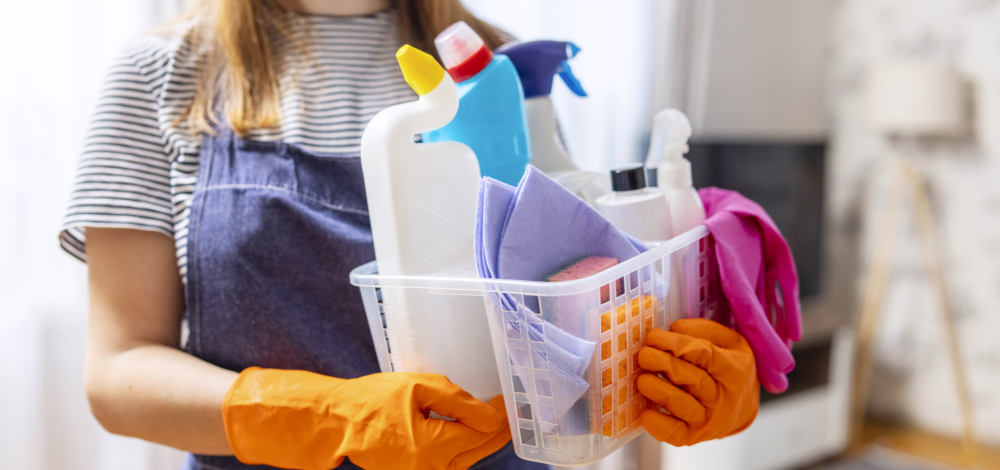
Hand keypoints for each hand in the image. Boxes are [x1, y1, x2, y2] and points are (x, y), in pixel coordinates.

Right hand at [223, 368, 509, 469]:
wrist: (339, 423)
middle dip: (496, 429)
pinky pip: (452, 462)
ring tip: (495, 418)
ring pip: (467, 458)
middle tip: (509, 409)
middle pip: (479, 450)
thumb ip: (458, 400)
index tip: (509, 400)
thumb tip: (490, 415)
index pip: (481, 433)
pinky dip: (464, 447)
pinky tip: (471, 431)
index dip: (499, 416)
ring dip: (482, 439)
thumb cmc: (372, 401)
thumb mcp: (418, 387)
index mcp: (432, 447)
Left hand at [637, 320, 758, 445]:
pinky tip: (646, 413)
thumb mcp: (729, 341)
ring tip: (642, 380)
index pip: (703, 354)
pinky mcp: (695, 436)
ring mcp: (709, 419)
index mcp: (733, 368)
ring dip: (660, 392)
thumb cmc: (730, 367)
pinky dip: (660, 426)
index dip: (676, 345)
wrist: (743, 407)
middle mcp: (723, 397)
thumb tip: (673, 329)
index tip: (654, 336)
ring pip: (683, 406)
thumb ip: (704, 330)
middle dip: (665, 365)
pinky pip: (676, 434)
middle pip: (693, 380)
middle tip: (644, 355)